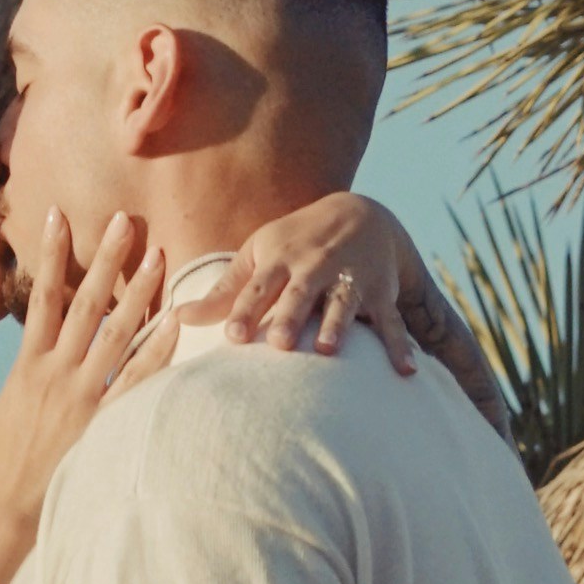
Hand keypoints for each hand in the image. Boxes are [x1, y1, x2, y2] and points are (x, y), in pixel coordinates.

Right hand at [0, 208, 176, 535]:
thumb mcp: (5, 405)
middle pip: (84, 303)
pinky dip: (155, 350)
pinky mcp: (104, 423)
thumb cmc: (7, 460)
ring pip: (114, 333)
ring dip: (138, 292)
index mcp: (28, 365)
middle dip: (106, 259)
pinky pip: (135, 380)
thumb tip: (38, 341)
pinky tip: (173, 323)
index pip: (41, 296)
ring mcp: (82, 398)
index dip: (50, 254)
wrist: (10, 512)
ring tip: (158, 256)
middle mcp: (56, 373)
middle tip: (126, 220)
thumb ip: (26, 369)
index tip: (60, 215)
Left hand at [212, 186, 425, 370]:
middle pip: (301, 294)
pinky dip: (400, 345)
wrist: (359, 212)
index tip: (233, 337)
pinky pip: (391, 322)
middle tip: (281, 344)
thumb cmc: (295, 241)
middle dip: (291, 316)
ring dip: (338, 326)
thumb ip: (224, 291)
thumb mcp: (259, 255)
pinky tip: (406, 370)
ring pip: (344, 304)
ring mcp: (350, 279)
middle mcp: (315, 266)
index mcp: (281, 258)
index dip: (246, 310)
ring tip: (328, 350)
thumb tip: (177, 317)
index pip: (259, 286)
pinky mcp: (380, 293)